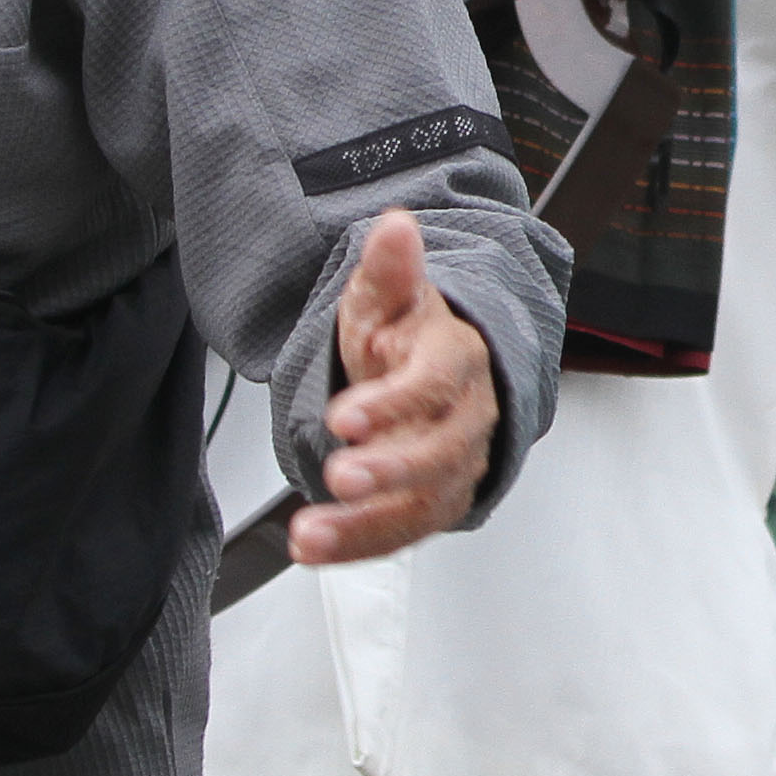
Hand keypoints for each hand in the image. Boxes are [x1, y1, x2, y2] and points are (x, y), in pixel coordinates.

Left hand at [293, 210, 496, 562]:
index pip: (437, 383)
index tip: (345, 417)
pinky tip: (313, 548)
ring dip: (365, 524)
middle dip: (390, 469)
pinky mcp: (433, 503)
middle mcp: (466, 419)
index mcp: (456, 360)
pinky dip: (358, 545)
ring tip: (310, 534)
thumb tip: (394, 226)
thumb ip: (389, 271)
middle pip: (442, 451)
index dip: (395, 403)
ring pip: (422, 503)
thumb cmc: (408, 338)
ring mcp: (453, 467)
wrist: (431, 377)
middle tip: (340, 476)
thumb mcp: (388, 299)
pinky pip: (403, 533)